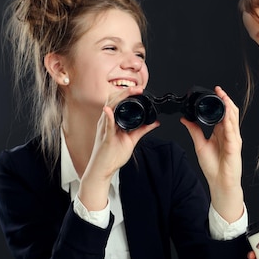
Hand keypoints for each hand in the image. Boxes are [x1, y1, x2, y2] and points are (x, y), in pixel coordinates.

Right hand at [79, 87, 158, 210]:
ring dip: (119, 99)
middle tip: (138, 89)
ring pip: (109, 109)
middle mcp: (106, 122)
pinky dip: (108, 117)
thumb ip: (142, 130)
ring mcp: (104, 129)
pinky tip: (109, 111)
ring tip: (129, 92)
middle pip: (112, 101)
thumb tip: (155, 122)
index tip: (140, 90)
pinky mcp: (105, 138)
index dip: (127, 94)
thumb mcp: (131, 139)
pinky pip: (106, 126)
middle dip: (125, 92)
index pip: (117, 102)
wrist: (103, 170)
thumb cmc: (113, 155)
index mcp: (112, 120)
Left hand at [181, 86, 243, 221]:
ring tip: (223, 96)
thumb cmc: (213, 167)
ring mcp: (234, 139)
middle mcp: (229, 134)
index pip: (223, 113)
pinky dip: (230, 121)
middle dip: (226, 100)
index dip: (220, 101)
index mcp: (222, 132)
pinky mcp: (235, 146)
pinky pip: (233, 131)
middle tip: (219, 90)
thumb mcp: (200, 145)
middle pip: (231, 112)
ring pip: (234, 118)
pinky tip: (226, 114)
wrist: (220, 183)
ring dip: (229, 106)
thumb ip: (194, 130)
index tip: (214, 92)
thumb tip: (185, 119)